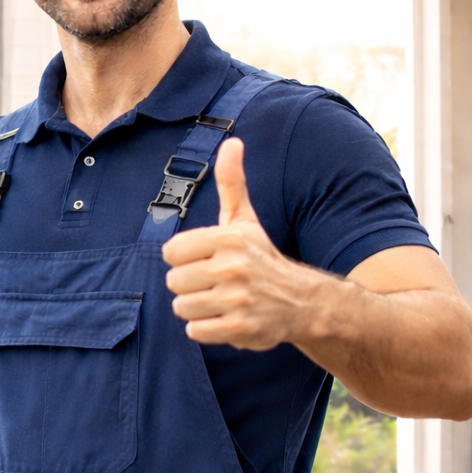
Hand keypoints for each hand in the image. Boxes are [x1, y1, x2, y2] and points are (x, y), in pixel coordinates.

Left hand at [162, 137, 326, 349]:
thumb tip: (232, 141)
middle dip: (190, 285)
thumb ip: (232, 183)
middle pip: (173, 282)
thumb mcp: (244, 219)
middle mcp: (233, 267)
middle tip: (214, 283)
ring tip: (221, 300)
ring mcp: (238, 299)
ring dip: (197, 308)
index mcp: (228, 238)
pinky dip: (206, 328)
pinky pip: (195, 331)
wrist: (302, 301)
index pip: (170, 253)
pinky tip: (226, 318)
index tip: (204, 259)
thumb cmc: (261, 257)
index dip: (183, 259)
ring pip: (182, 308)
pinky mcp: (240, 328)